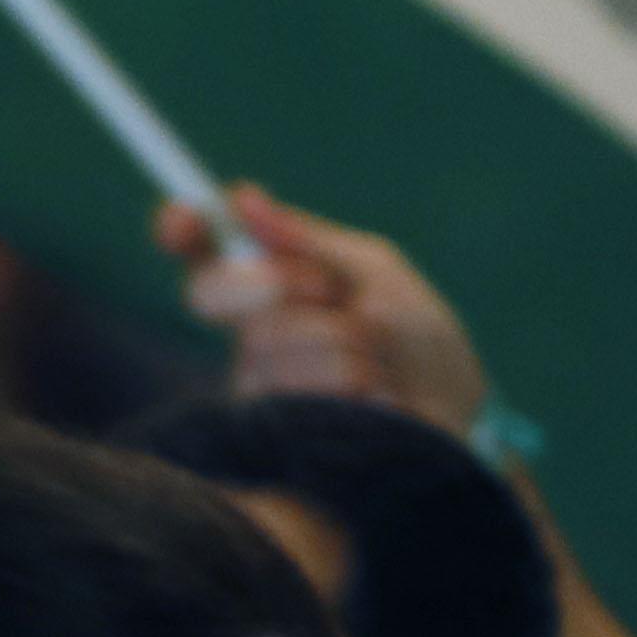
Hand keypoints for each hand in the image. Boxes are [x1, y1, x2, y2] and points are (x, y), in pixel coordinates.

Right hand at [153, 184, 491, 431]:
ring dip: (343, 337)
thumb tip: (242, 198)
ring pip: (266, 337)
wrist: (455, 422)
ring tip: (380, 363)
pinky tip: (377, 398)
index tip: (183, 217)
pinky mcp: (270, 437)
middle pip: (208, 291)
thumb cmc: (417, 344)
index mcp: (269, 291)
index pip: (200, 256)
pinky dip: (358, 377)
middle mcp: (246, 340)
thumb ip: (311, 240)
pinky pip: (300, 386)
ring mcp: (252, 392)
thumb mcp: (378, 274)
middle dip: (273, 277)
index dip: (180, 229)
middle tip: (326, 289)